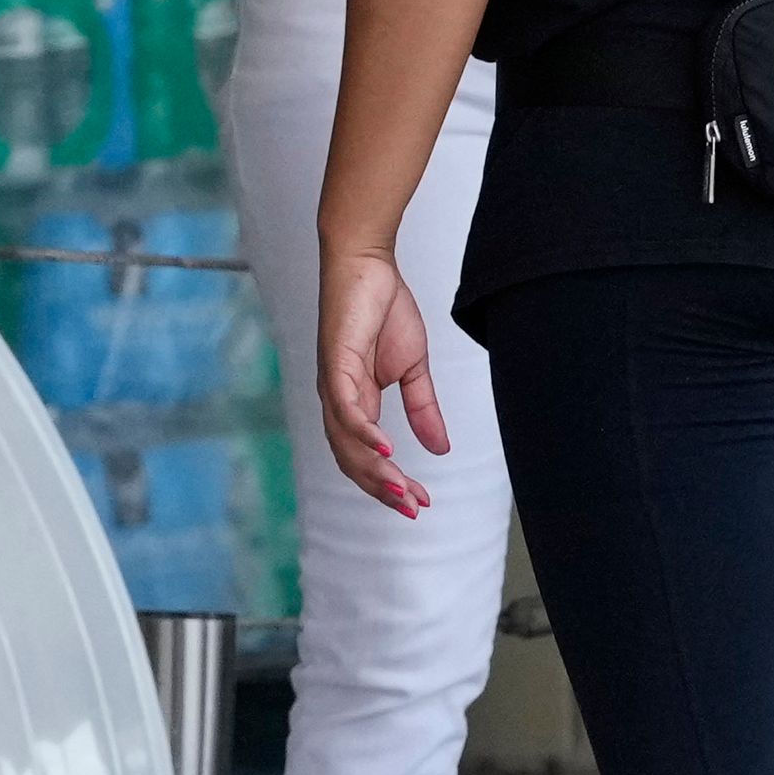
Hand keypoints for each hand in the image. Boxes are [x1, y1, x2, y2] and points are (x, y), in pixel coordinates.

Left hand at [317, 244, 447, 516]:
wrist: (366, 265)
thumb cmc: (383, 311)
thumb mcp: (412, 369)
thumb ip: (423, 409)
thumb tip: (440, 449)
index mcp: (354, 402)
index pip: (365, 455)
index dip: (388, 482)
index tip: (419, 504)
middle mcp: (338, 398)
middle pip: (351, 458)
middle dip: (382, 487)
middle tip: (413, 508)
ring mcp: (333, 381)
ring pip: (345, 440)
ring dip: (374, 469)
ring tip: (401, 491)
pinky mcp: (335, 361)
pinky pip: (345, 406)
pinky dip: (362, 431)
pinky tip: (386, 449)